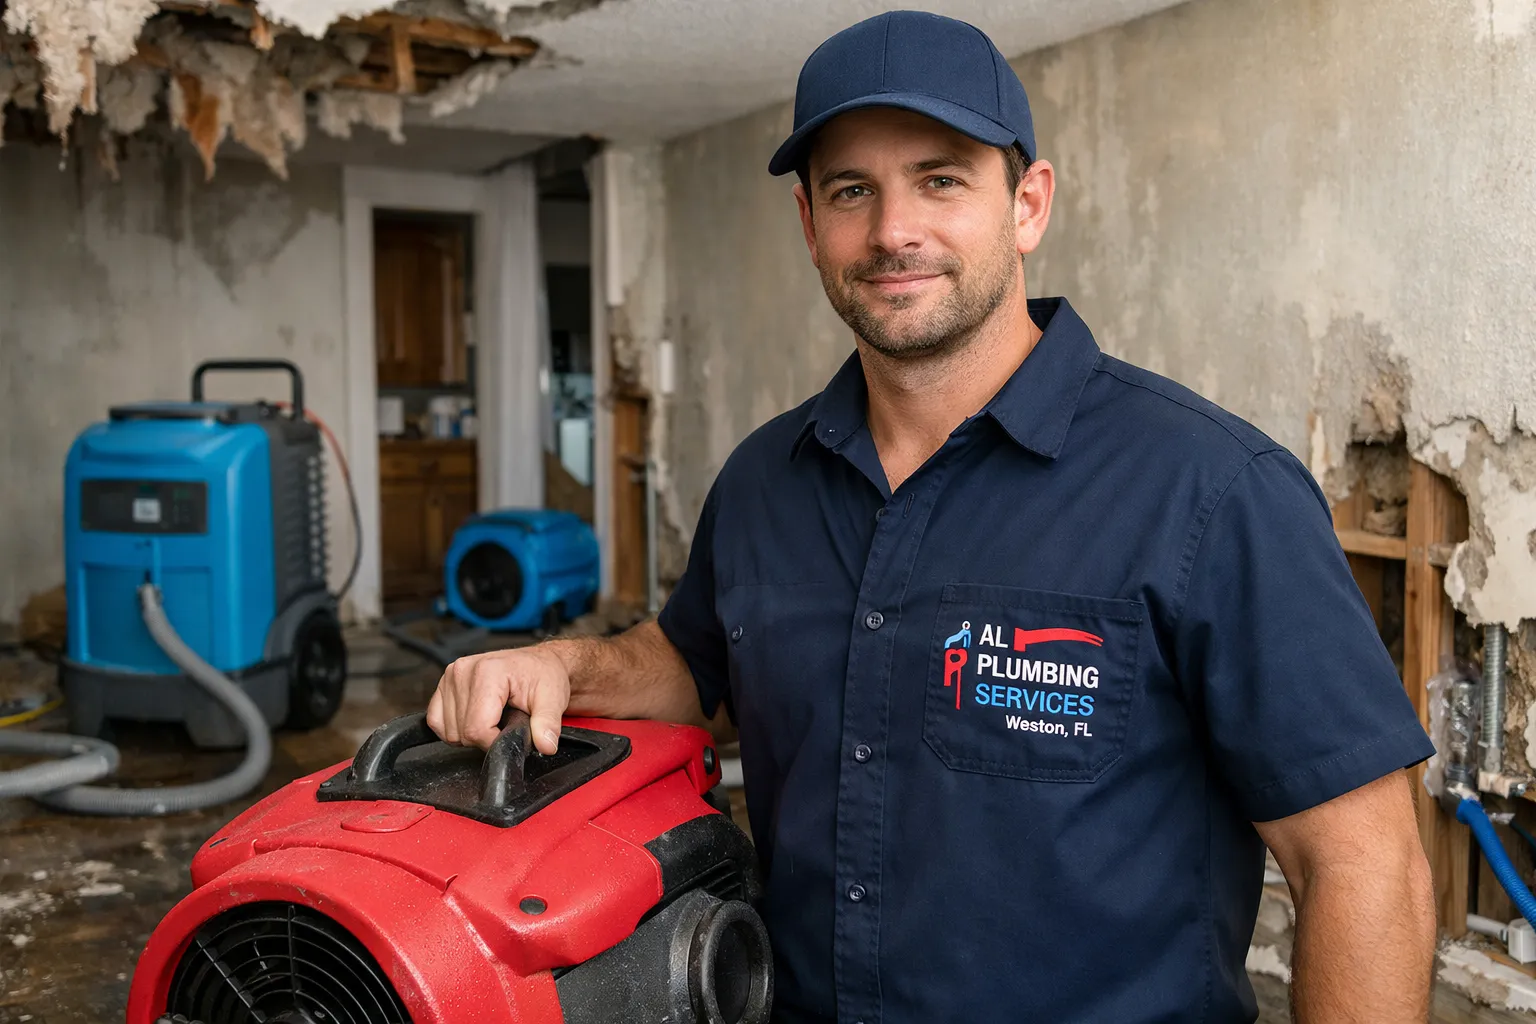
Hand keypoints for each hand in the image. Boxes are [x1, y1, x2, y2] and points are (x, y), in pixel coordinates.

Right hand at [426, 645, 569, 753]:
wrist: (539, 664)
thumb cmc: (543, 676)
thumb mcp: (553, 699)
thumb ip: (547, 724)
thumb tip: (545, 745)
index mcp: (488, 671)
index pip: (477, 728)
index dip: (495, 742)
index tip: (511, 735)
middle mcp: (462, 670)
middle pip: (462, 732)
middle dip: (486, 737)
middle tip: (506, 722)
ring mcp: (450, 677)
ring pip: (450, 731)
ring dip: (472, 733)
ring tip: (494, 717)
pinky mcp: (442, 685)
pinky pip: (436, 722)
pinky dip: (455, 728)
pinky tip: (476, 718)